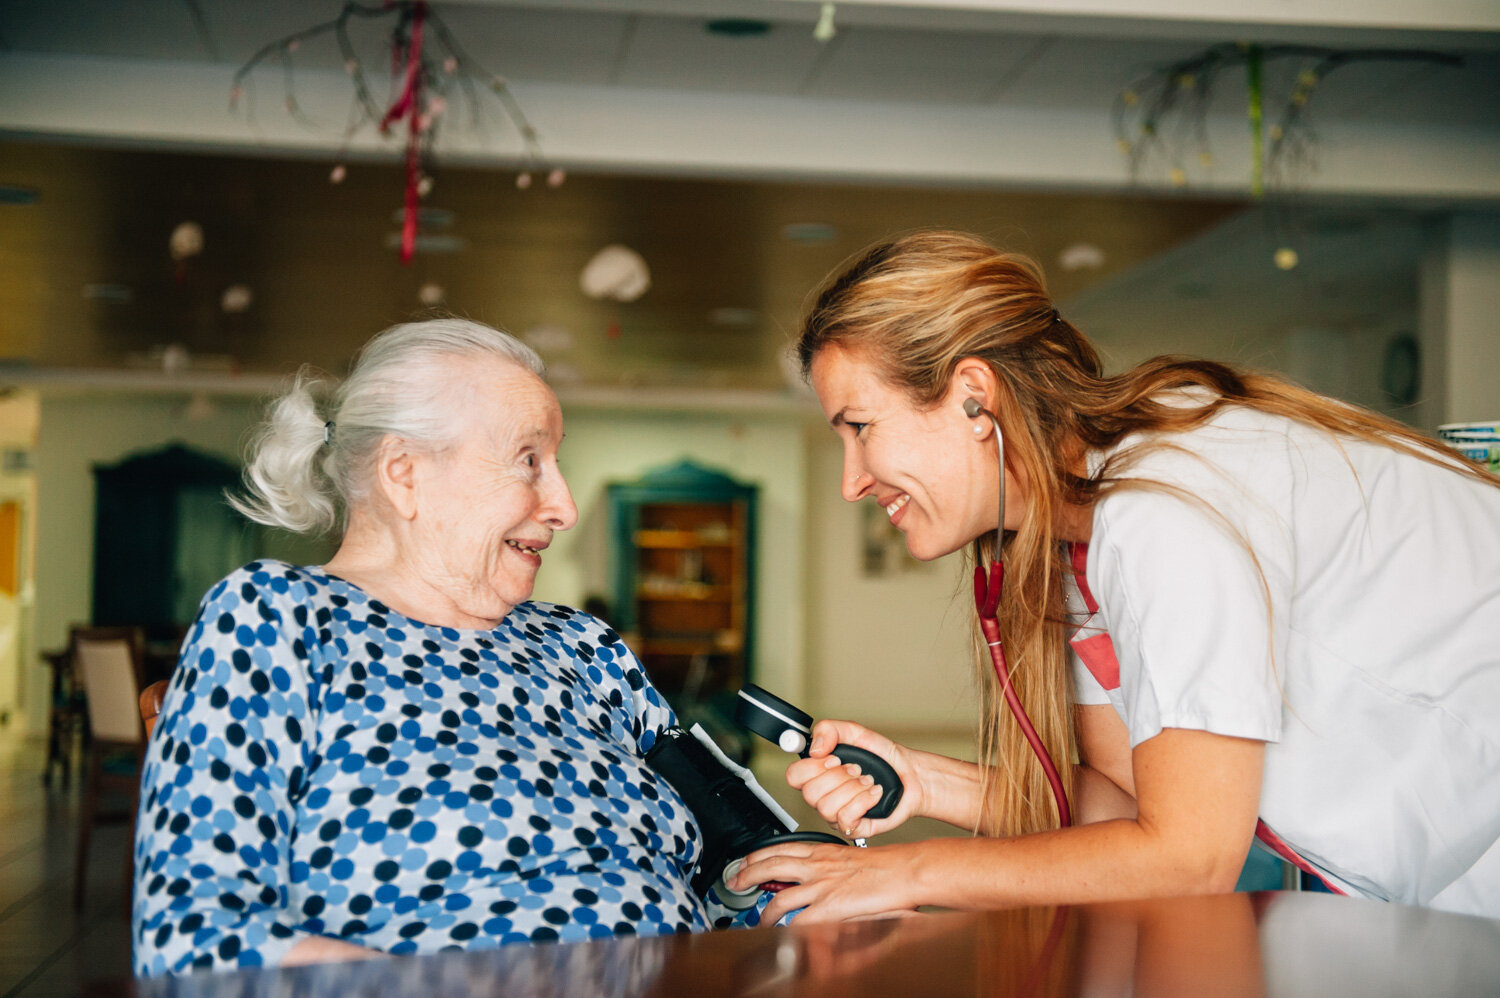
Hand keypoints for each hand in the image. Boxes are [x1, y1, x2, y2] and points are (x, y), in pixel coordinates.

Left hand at [730, 840, 920, 924]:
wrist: (903, 870)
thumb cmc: (883, 865)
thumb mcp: (847, 857)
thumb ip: (826, 865)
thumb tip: (810, 874)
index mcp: (821, 851)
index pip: (779, 848)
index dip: (756, 856)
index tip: (745, 862)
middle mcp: (816, 865)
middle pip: (769, 865)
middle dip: (746, 875)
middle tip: (735, 882)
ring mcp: (821, 886)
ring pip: (779, 896)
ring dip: (764, 911)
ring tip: (759, 918)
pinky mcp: (830, 907)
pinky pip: (799, 920)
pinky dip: (786, 929)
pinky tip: (781, 934)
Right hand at [786, 719, 922, 840]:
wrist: (910, 775)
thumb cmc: (883, 757)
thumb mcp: (856, 733)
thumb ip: (829, 729)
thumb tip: (815, 748)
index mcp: (818, 773)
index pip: (793, 776)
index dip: (811, 767)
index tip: (832, 758)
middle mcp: (824, 795)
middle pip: (809, 793)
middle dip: (838, 777)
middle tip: (855, 769)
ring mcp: (836, 813)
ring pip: (826, 807)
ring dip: (853, 789)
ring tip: (867, 781)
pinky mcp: (853, 827)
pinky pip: (845, 818)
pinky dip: (863, 801)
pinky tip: (873, 793)